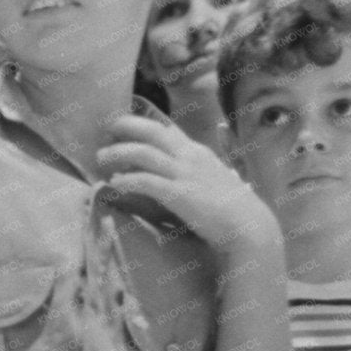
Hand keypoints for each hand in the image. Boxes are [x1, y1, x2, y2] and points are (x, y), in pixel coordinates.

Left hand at [96, 114, 277, 255]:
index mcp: (197, 152)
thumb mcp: (212, 180)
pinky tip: (115, 184)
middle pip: (152, 131)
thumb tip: (172, 176)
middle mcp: (190, 157)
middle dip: (126, 126)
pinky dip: (127, 180)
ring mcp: (185, 174)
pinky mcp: (180, 194)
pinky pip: (146, 181)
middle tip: (107, 129)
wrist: (249, 227)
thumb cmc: (232, 208)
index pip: (166, 129)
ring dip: (118, 153)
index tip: (122, 124)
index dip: (142, 123)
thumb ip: (194, 173)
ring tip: (101, 158)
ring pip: (143, 153)